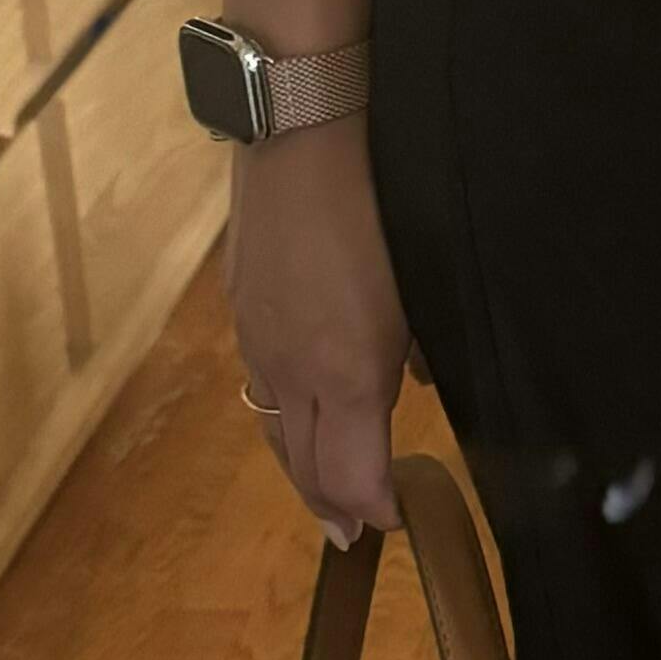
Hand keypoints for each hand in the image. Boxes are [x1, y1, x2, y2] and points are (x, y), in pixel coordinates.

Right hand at [224, 119, 407, 539]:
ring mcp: (256, 336)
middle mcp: (291, 368)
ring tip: (321, 488)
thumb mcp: (421, 283)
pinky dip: (283, 411)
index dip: (370, 508)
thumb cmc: (382, 202)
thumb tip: (415, 378)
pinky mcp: (240, 304)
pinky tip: (300, 404)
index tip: (392, 524)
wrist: (302, 126)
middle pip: (303, 464)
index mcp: (345, 372)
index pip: (349, 473)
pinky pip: (261, 379)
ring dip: (299, 464)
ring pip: (273, 425)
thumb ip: (420, 345)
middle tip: (350, 532)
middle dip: (329, 502)